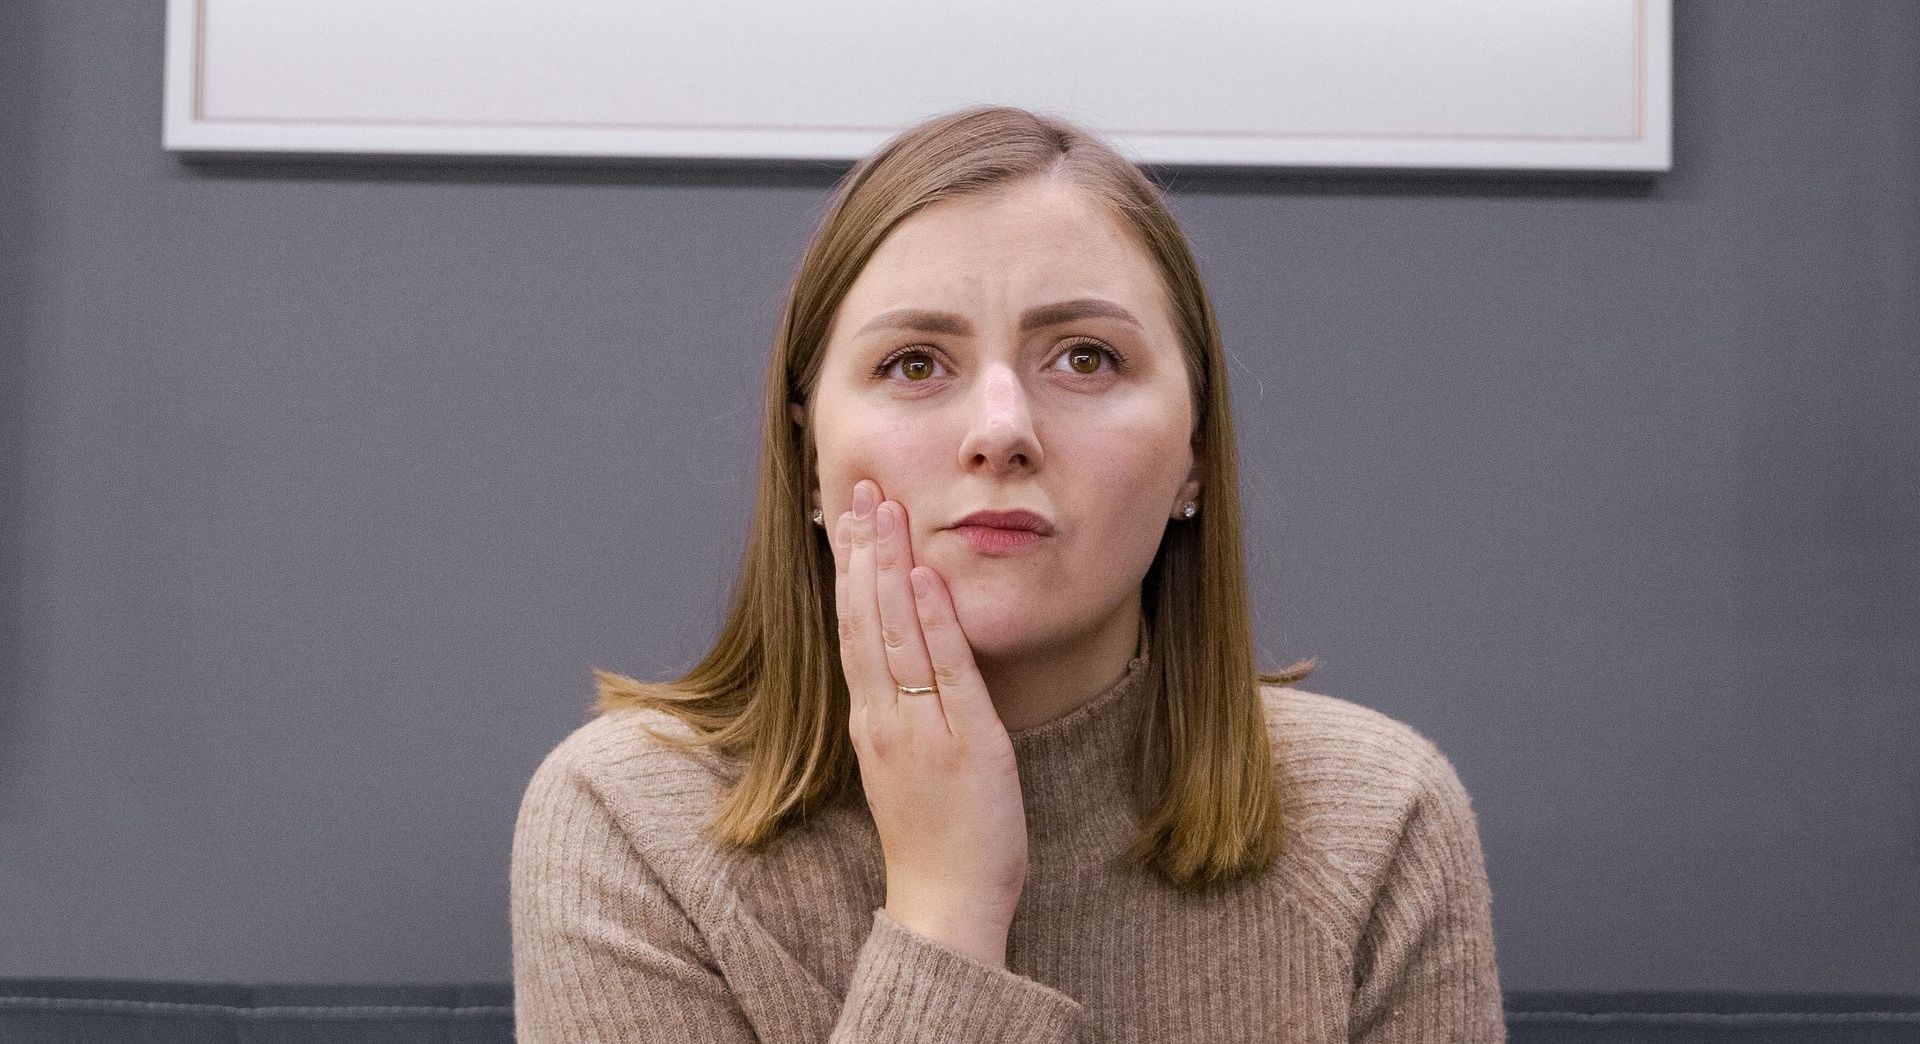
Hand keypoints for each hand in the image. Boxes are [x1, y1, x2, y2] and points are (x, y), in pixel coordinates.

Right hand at [830, 478, 1028, 968]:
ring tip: (884, 510)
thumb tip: (902, 670)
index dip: (851, 569)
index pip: (854, 628)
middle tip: (861, 488)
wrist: (943, 904)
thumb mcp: (906, 767)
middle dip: (862, 549)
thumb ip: (902, 716)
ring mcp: (918, 727)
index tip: (850, 517)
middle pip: (864, 617)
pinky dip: (931, 621)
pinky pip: (943, 670)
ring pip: (893, 632)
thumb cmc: (933, 841)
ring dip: (888, 567)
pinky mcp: (961, 741)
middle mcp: (883, 716)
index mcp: (870, 720)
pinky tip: (924, 577)